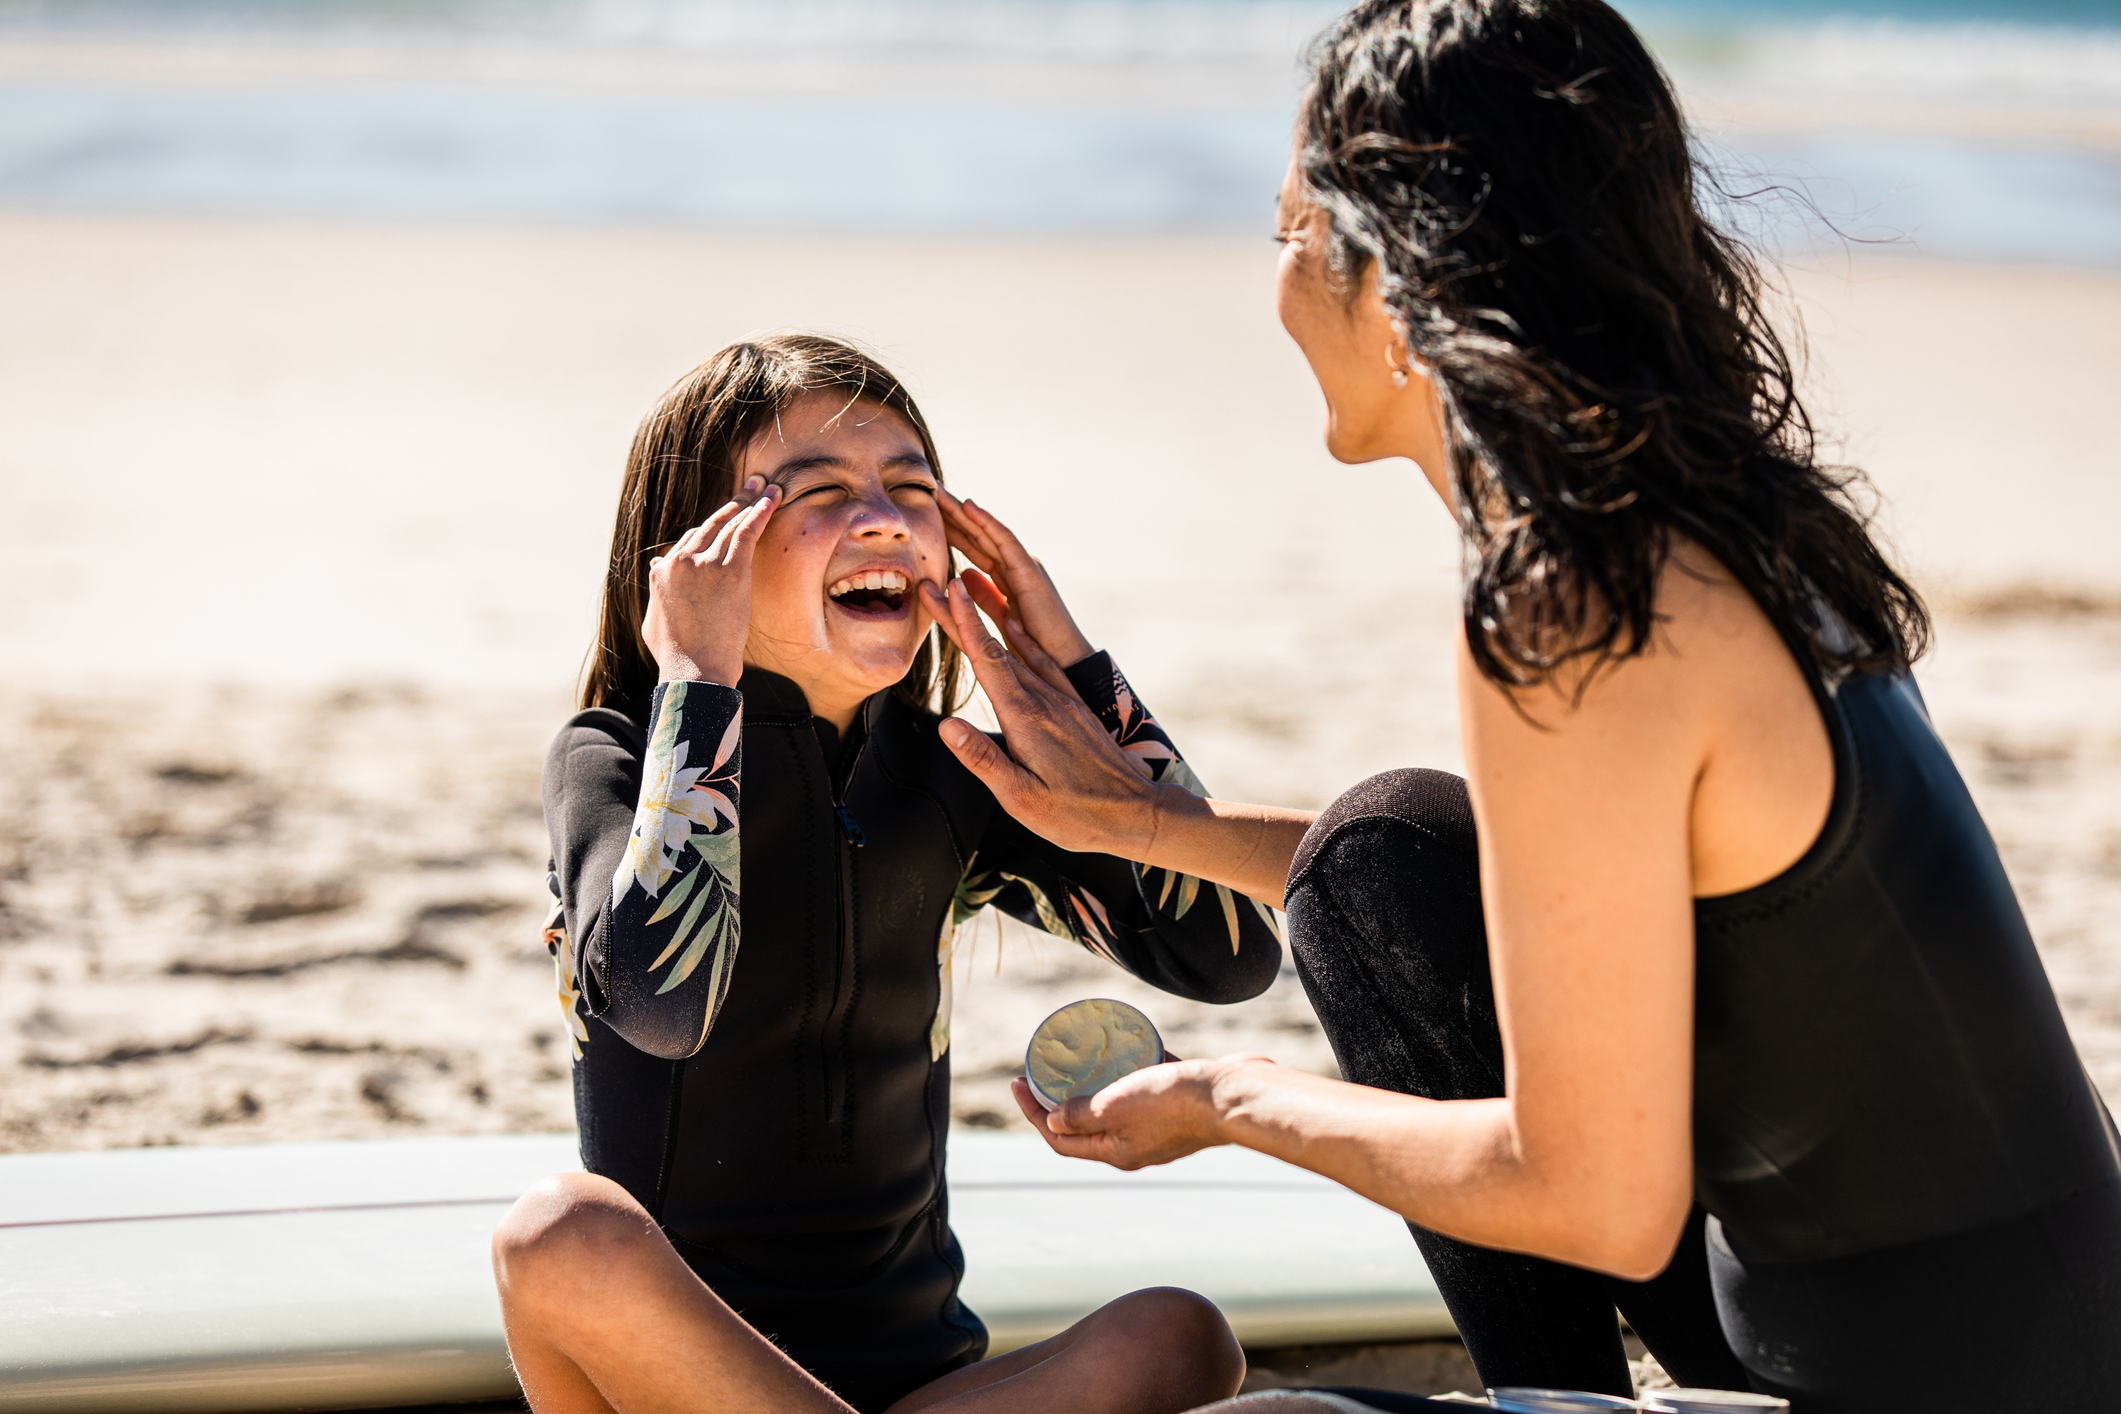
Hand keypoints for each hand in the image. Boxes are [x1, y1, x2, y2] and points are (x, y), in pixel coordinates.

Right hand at [641, 476, 779, 687]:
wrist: (694, 673)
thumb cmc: (676, 656)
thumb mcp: (653, 619)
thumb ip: (655, 589)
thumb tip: (655, 567)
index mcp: (663, 570)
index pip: (689, 540)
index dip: (712, 531)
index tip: (729, 522)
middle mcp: (679, 560)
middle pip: (711, 524)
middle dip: (734, 503)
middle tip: (752, 485)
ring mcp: (704, 563)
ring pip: (730, 523)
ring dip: (751, 501)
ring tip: (767, 486)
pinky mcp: (729, 570)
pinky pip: (746, 532)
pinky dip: (760, 512)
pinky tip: (772, 498)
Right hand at [918, 576, 1174, 856]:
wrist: (1137, 813)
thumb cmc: (1077, 814)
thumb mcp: (1021, 799)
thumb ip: (983, 760)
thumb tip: (947, 726)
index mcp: (1027, 720)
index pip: (988, 662)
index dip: (964, 625)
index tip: (947, 591)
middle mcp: (1045, 701)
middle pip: (996, 649)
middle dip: (964, 617)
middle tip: (938, 588)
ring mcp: (1062, 701)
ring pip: (1019, 652)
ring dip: (990, 622)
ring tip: (968, 596)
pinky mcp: (1074, 707)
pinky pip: (1044, 662)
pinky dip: (1023, 641)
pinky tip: (1014, 630)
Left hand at [937, 490, 1094, 670]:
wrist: (1064, 663)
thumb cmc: (1036, 645)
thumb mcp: (1001, 614)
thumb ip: (985, 594)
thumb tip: (964, 574)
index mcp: (1007, 576)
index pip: (974, 546)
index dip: (952, 528)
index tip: (927, 513)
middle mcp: (1015, 566)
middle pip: (978, 534)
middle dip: (953, 513)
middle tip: (928, 489)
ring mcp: (1024, 566)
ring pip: (988, 532)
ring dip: (963, 511)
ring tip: (939, 491)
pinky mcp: (1030, 572)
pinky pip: (1006, 542)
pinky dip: (987, 523)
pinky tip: (968, 506)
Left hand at [1008, 1054, 1272, 1169]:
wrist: (1233, 1095)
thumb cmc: (1173, 1103)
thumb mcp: (1115, 1108)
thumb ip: (1081, 1117)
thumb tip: (1051, 1122)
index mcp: (1116, 1152)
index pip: (1060, 1140)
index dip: (1033, 1113)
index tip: (1016, 1081)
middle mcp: (1135, 1144)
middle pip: (1084, 1124)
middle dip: (1058, 1098)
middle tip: (1041, 1068)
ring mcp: (1158, 1125)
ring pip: (1115, 1104)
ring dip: (1095, 1082)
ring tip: (1079, 1053)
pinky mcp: (1178, 1103)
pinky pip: (1144, 1086)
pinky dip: (1130, 1068)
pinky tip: (1125, 1043)